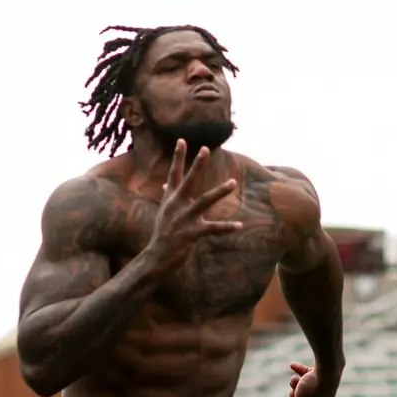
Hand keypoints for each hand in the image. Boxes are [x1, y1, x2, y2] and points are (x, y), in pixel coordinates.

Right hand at [146, 140, 241, 269]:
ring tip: (233, 182)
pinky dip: (227, 227)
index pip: (174, 173)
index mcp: (171, 198)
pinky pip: (213, 229)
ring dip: (219, 191)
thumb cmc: (162, 232)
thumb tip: (165, 184)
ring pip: (204, 201)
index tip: (182, 140)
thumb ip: (167, 196)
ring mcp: (184, 218)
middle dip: (197, 165)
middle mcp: (176, 205)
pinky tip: (239, 225)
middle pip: (188, 181)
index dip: (178, 157)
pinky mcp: (192, 233)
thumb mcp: (163, 212)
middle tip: (205, 149)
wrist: (157, 256)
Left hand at [286, 361, 338, 396]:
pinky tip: (292, 365)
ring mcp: (323, 390)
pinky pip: (308, 376)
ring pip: (304, 390)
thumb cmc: (313, 388)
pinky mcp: (322, 377)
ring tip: (293, 379)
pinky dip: (300, 371)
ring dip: (296, 384)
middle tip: (291, 393)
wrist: (328, 366)